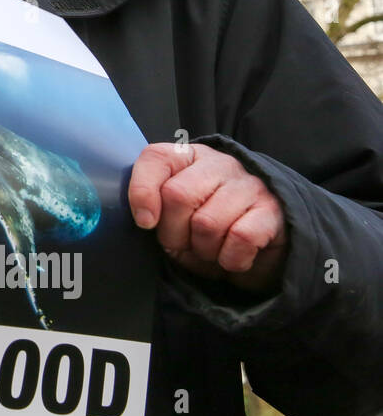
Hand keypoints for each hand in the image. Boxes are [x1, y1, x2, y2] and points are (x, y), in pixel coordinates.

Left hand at [128, 143, 286, 293]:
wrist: (264, 244)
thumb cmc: (208, 226)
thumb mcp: (174, 217)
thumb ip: (154, 209)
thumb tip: (146, 218)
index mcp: (188, 157)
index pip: (156, 158)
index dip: (142, 191)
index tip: (145, 222)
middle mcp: (220, 164)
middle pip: (178, 195)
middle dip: (172, 233)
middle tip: (183, 245)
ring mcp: (249, 185)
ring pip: (207, 222)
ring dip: (203, 250)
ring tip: (210, 250)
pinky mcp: (272, 210)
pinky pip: (240, 237)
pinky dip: (230, 258)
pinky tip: (232, 257)